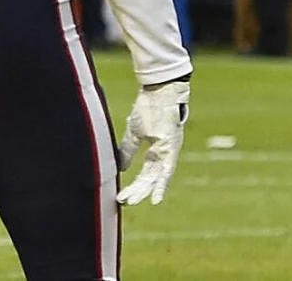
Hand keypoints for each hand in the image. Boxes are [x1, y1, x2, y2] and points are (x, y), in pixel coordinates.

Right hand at [117, 78, 188, 205]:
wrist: (160, 89)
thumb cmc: (149, 107)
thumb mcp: (135, 131)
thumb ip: (128, 149)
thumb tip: (121, 168)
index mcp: (157, 150)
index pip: (146, 173)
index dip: (136, 186)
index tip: (122, 197)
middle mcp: (165, 154)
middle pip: (151, 178)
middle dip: (138, 191)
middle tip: (124, 202)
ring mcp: (170, 151)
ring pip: (158, 177)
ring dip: (145, 190)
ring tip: (134, 202)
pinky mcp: (171, 146)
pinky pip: (167, 170)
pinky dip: (161, 184)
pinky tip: (156, 198)